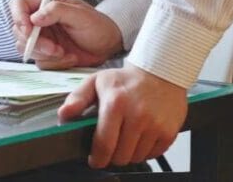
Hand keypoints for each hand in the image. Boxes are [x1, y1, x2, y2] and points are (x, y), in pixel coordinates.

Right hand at [10, 0, 122, 67]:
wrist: (108, 46)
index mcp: (45, 3)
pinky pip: (39, 62)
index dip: (18, 16)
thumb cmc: (97, 25)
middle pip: (19, 30)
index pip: (19, 4)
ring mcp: (41, 38)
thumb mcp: (81, 14)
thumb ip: (57, 10)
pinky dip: (54, 63)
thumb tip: (35, 17)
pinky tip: (69, 58)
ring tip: (66, 53)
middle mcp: (39, 20)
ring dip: (46, 55)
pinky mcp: (46, 54)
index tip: (28, 30)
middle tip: (55, 48)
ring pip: (26, 49)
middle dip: (35, 43)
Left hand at [59, 66, 186, 167]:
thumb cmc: (125, 80)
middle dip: (111, 155)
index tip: (94, 159)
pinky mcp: (168, 131)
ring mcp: (155, 124)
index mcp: (115, 103)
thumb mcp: (96, 82)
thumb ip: (77, 98)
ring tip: (126, 138)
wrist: (160, 72)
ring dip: (128, 153)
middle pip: (120, 156)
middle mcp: (137, 115)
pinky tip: (141, 137)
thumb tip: (64, 115)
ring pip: (136, 158)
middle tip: (111, 145)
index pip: (103, 144)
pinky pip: (152, 155)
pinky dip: (144, 151)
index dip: (96, 158)